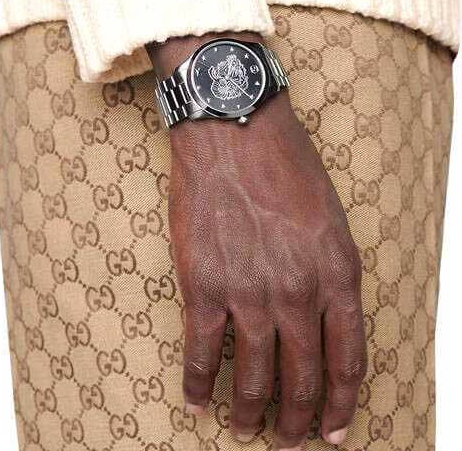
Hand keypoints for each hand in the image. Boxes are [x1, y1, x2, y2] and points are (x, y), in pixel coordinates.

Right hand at [148, 33, 366, 448]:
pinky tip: (197, 400)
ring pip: (253, 378)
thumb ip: (331, 270)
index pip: (349, 361)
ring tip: (245, 430)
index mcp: (337, 273)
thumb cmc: (285, 161)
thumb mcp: (331, 216)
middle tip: (288, 442)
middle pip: (302, 380)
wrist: (233, 127)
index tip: (333, 431)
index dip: (342, 405)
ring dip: (249, 414)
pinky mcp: (203, 285)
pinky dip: (198, 383)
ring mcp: (249, 293)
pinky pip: (201, 352)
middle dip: (296, 422)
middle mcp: (298, 292)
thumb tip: (322, 317)